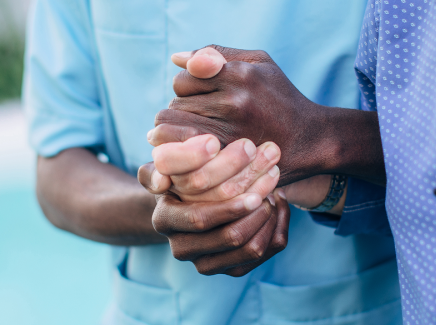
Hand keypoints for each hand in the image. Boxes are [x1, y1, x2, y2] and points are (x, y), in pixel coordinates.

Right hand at [137, 134, 288, 275]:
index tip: (255, 193)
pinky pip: (264, 254)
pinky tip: (278, 206)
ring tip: (273, 195)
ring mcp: (205, 263)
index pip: (199, 220)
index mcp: (164, 221)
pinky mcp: (229, 269)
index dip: (229, 208)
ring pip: (251, 250)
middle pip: (230, 238)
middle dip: (258, 213)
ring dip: (270, 221)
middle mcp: (181, 248)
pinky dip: (278, 229)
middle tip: (271, 188)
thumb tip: (161, 180)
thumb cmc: (180, 176)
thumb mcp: (164, 167)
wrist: (188, 202)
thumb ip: (156, 169)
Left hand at [155, 45, 330, 185]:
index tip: (201, 97)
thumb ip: (216, 54)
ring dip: (181, 133)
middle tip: (202, 118)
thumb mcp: (258, 63)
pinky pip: (184, 152)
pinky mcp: (228, 158)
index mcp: (239, 74)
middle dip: (182, 111)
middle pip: (175, 105)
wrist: (312, 139)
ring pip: (177, 130)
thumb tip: (176, 58)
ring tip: (199, 133)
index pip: (183, 79)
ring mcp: (231, 131)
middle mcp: (234, 101)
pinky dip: (184, 152)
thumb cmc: (280, 97)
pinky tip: (196, 151)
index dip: (188, 89)